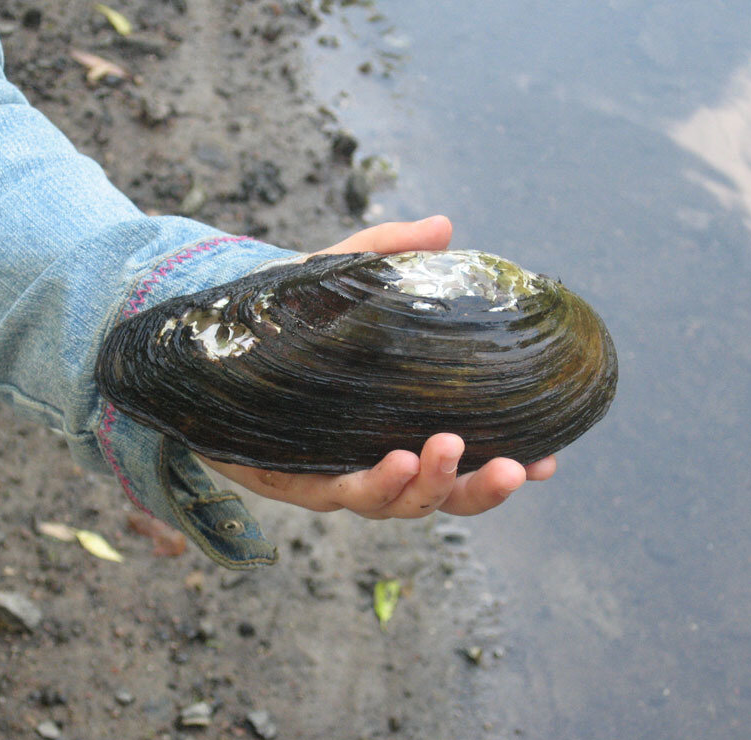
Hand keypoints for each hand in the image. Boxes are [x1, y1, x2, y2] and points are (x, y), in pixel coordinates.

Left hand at [201, 216, 557, 518]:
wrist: (202, 338)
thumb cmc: (281, 317)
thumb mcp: (337, 277)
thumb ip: (387, 252)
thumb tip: (446, 226)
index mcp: (395, 422)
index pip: (461, 458)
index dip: (504, 467)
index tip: (548, 461)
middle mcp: (371, 456)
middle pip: (438, 494)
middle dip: (478, 489)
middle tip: (516, 467)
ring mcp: (334, 471)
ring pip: (395, 502)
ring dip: (428, 485)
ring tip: (446, 448)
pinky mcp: (292, 478)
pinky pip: (340, 493)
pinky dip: (374, 483)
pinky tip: (394, 459)